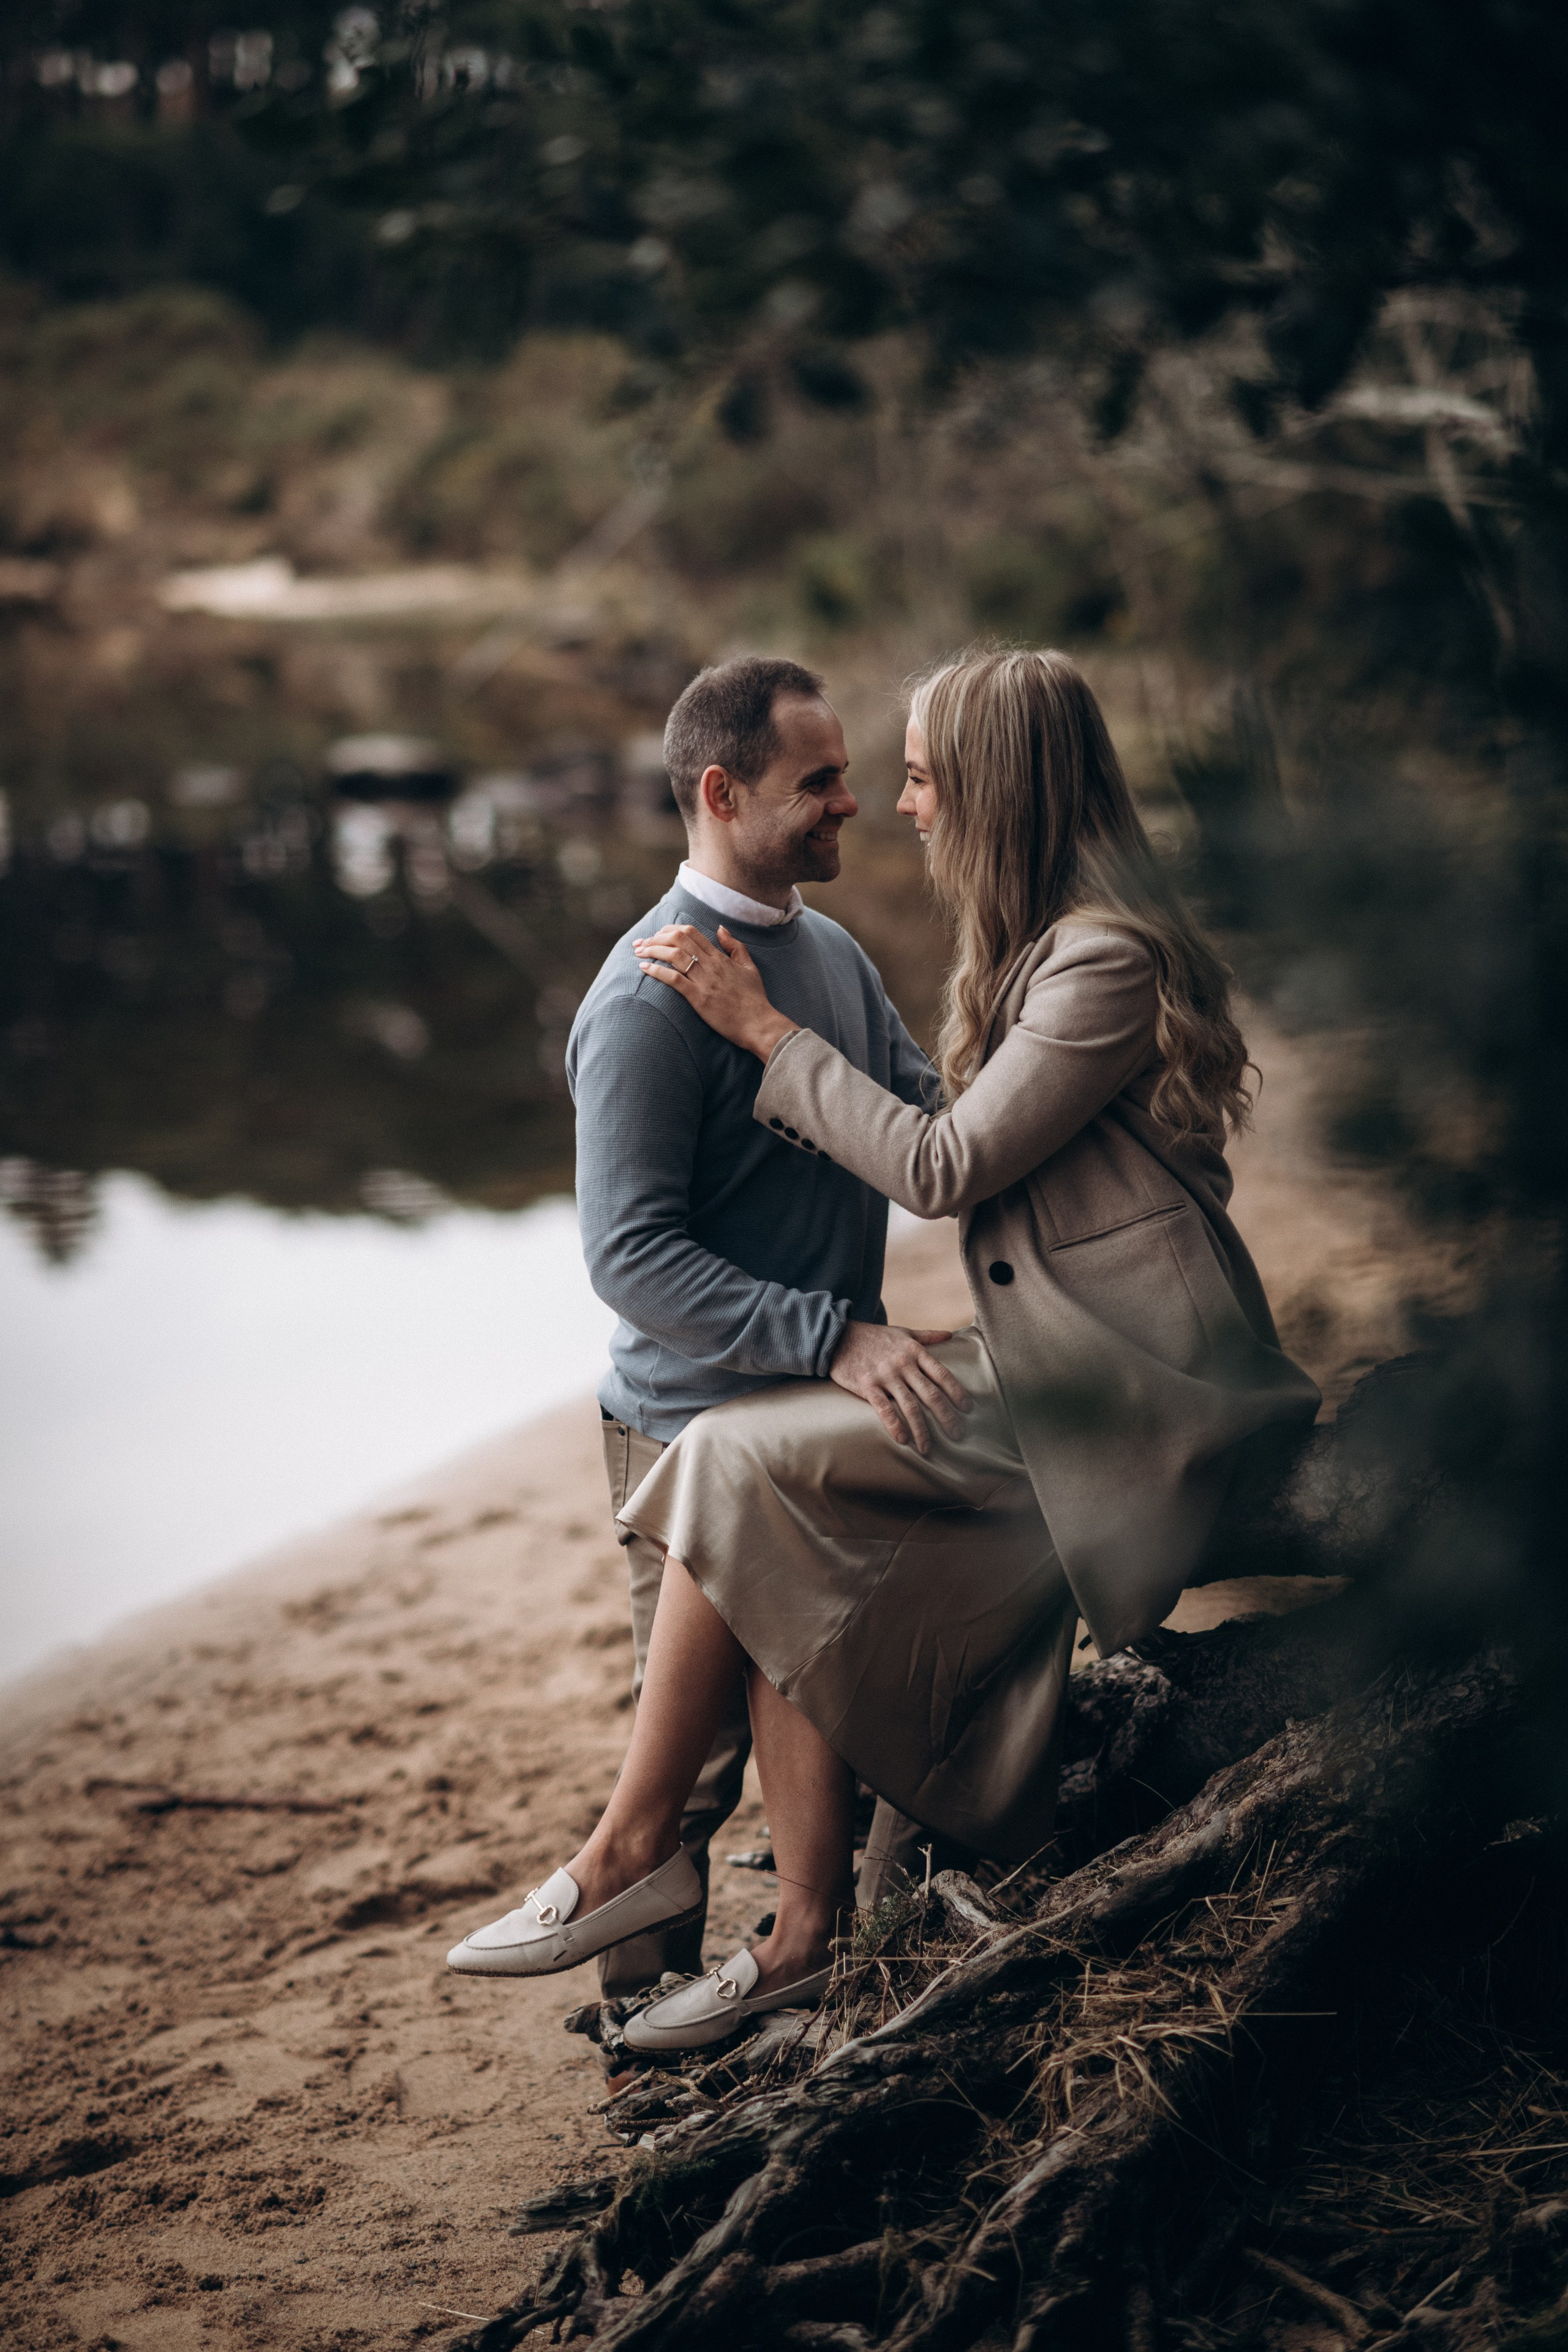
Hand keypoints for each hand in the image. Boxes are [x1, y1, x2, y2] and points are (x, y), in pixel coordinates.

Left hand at [633, 923, 799, 1060]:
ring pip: (674, 956)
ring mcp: (705, 981)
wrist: (759, 1024)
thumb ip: (735, 947)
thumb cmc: (754, 999)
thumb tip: (720, 928)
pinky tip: (644, 968)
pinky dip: (657, 971)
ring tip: (638, 953)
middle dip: (655, 938)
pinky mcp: (699, 998)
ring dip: (652, 951)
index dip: (670, 930)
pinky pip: (675, 979)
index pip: (691, 933)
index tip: (657, 934)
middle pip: (679, 940)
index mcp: (720, 957)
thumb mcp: (749, 967)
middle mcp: (711, 965)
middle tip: (640, 943)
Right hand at [828, 1321, 971, 1455]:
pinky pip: (883, 1409)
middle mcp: (903, 1364)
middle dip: (947, 1416)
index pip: (942, 1374)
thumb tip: (950, 1335)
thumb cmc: (874, 1336)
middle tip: (958, 1434)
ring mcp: (885, 1375)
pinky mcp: (867, 1385)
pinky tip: (902, 1440)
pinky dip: (894, 1425)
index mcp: (915, 1352)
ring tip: (928, 1448)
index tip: (968, 1408)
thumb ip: (927, 1336)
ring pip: (909, 1406)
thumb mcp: (903, 1332)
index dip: (957, 1392)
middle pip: (931, 1394)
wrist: (838, 1335)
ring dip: (921, 1429)